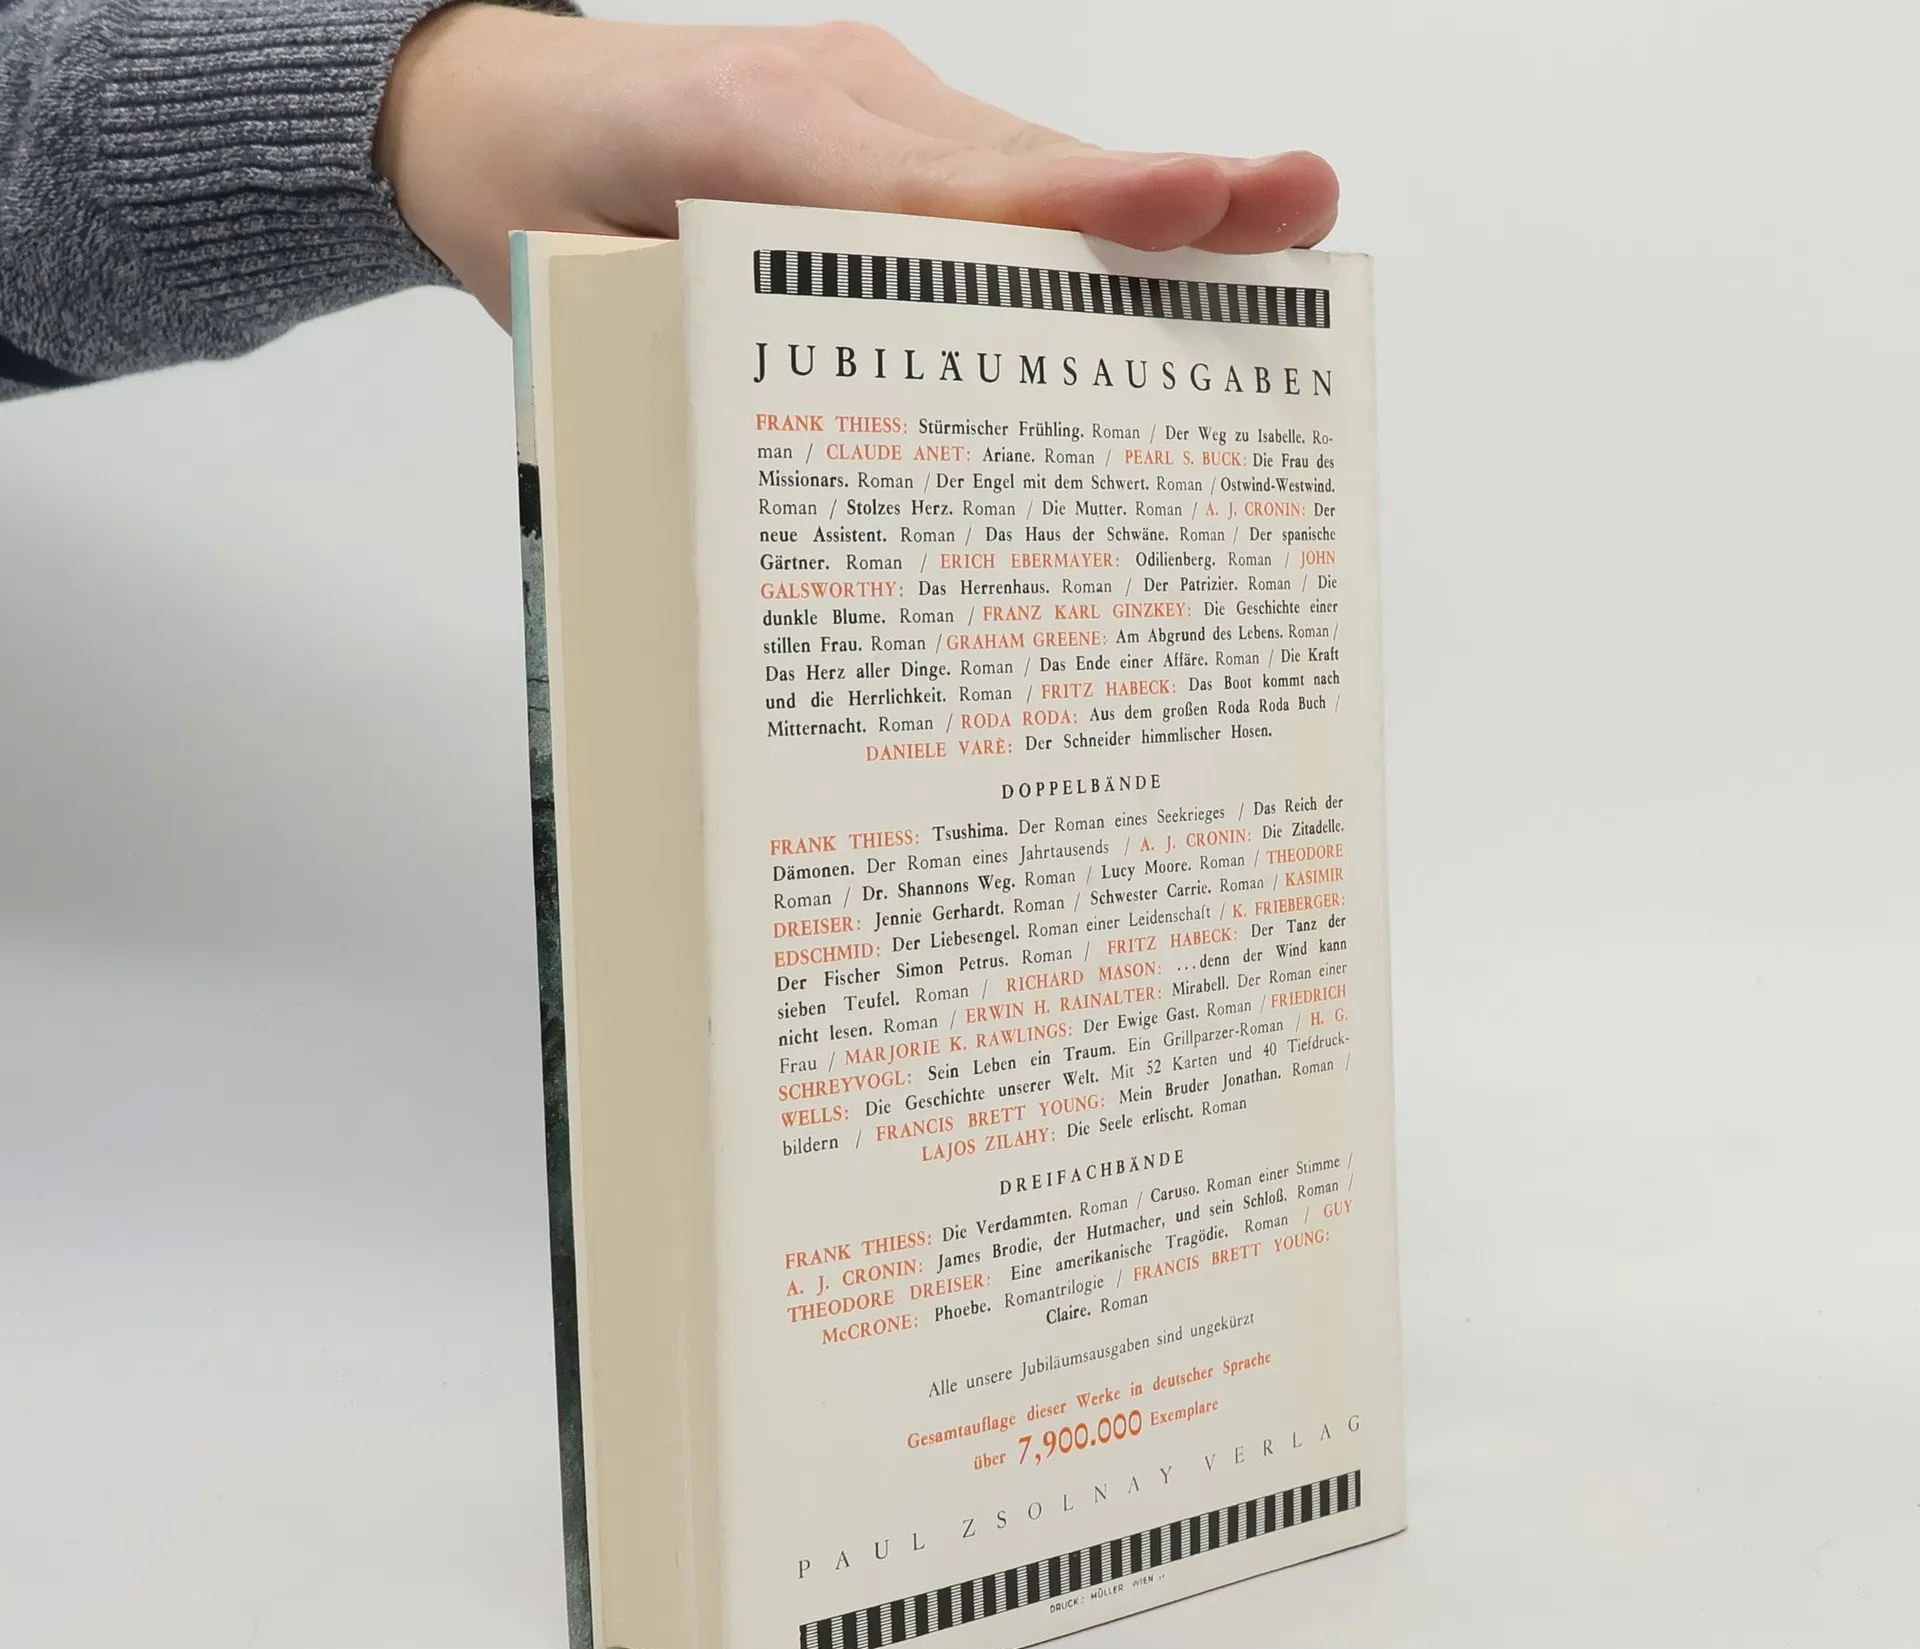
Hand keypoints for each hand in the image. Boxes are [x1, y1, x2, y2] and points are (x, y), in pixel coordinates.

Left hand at [374, 9, 1339, 326]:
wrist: (483, 121)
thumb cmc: (530, 194)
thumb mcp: (569, 278)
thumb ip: (679, 340)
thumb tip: (814, 476)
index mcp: (759, 129)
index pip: (930, 185)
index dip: (1062, 209)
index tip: (1183, 205)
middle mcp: (841, 113)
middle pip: (1020, 173)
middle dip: (1158, 201)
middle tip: (1293, 204)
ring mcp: (872, 120)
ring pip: (1021, 182)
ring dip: (1142, 225)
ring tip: (1276, 234)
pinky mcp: (878, 150)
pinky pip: (985, 191)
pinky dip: (1069, 241)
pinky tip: (1157, 281)